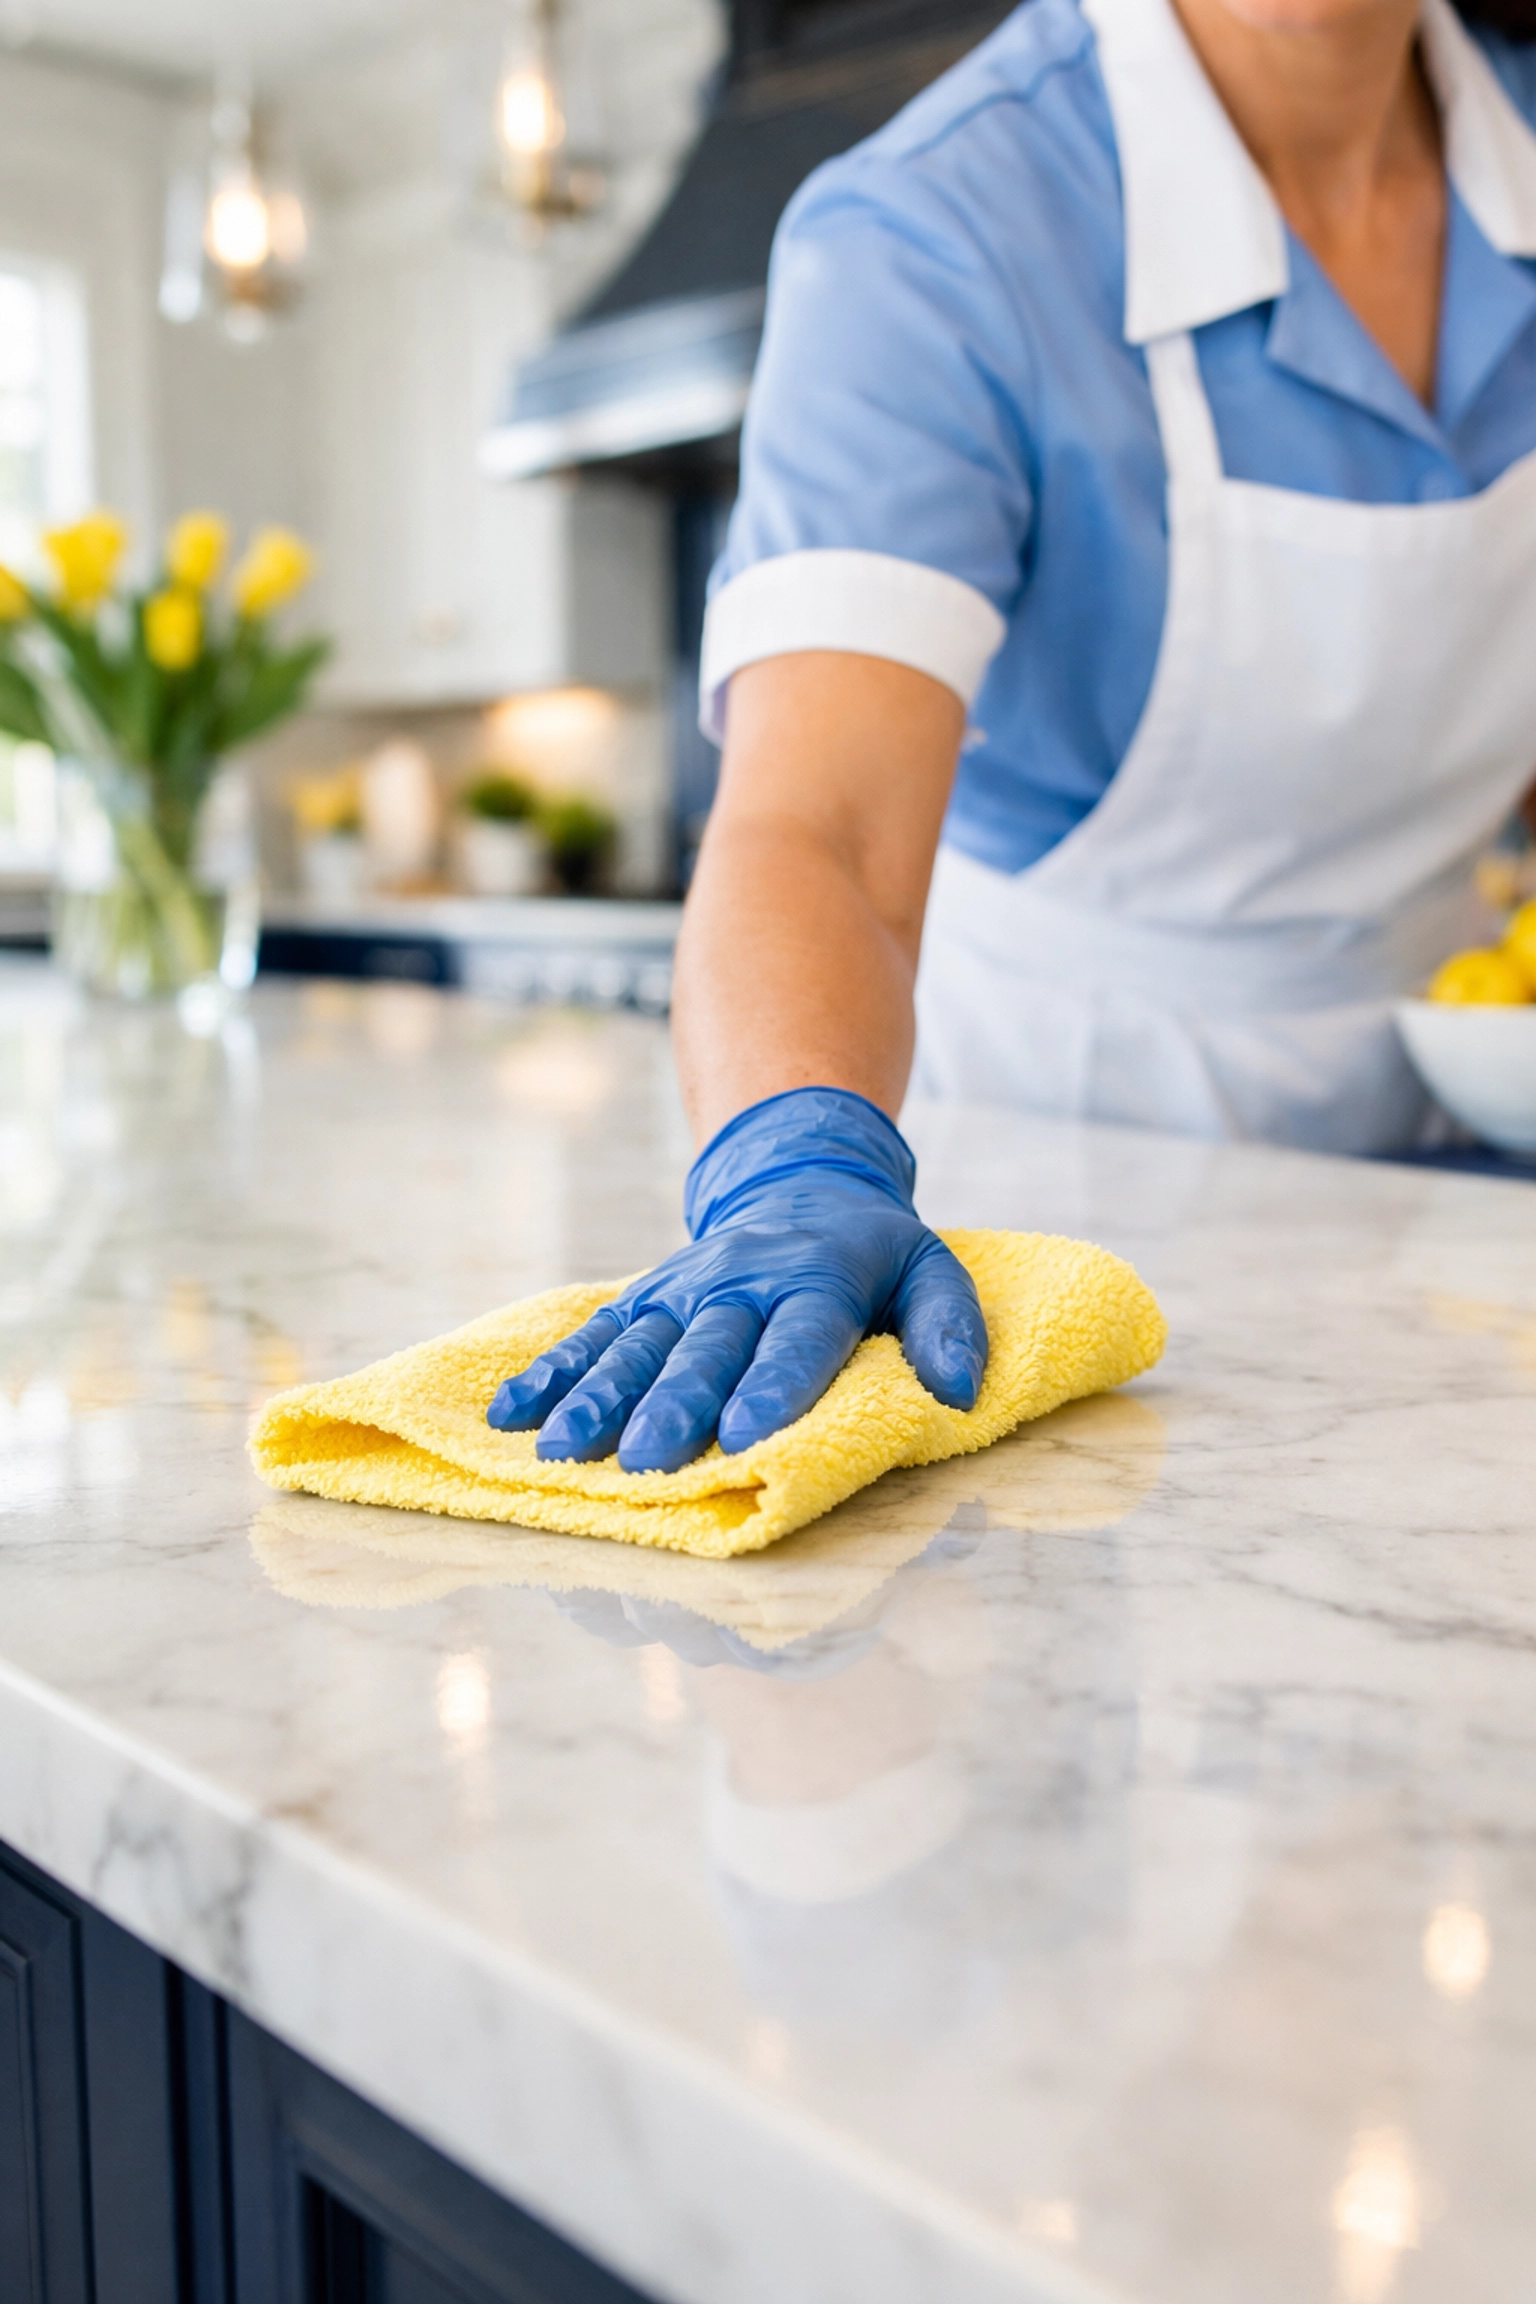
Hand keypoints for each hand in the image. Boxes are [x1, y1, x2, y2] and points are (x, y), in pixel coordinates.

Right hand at [486, 1088, 988, 1473]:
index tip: (747, 1433)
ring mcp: (682, 1288)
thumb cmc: (872, 1252)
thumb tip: (960, 1390)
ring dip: (598, 1397)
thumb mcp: (929, 1269)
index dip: (774, 1382)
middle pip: (706, 1347)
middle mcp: (741, 1281)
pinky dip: (549, 1373)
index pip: (798, 1334)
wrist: (800, 1180)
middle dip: (675, 1404)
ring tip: (563, 1450)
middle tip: (651, 1458)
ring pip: (636, 1344)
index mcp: (818, 1277)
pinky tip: (509, 1415)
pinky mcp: (641, 1296)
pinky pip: (591, 1333)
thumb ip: (948, 1324)